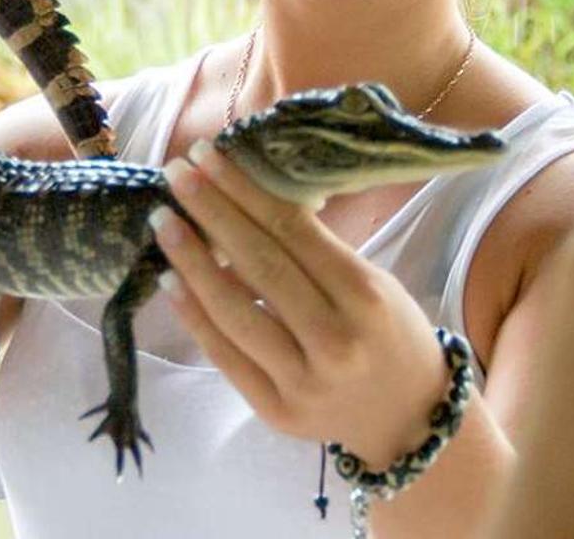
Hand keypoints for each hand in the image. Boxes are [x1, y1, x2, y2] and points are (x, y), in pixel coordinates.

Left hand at [153, 141, 448, 465]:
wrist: (409, 416)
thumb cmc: (392, 334)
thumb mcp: (374, 284)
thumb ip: (318, 253)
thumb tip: (248, 205)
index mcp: (365, 296)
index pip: (293, 232)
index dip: (246, 191)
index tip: (209, 157)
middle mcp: (334, 340)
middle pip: (261, 265)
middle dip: (213, 213)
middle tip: (177, 173)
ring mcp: (302, 380)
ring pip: (235, 312)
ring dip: (192, 262)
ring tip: (163, 222)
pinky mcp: (277, 411)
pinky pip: (226, 356)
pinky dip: (195, 316)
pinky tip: (171, 280)